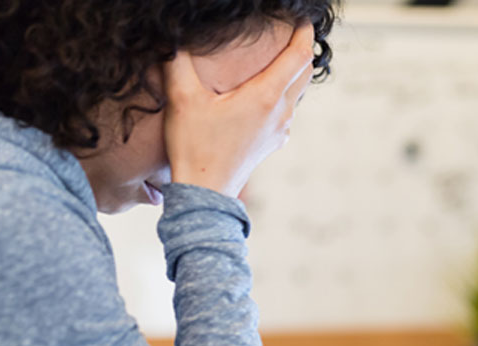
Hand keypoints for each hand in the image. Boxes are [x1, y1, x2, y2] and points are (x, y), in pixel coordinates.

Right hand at [163, 24, 313, 196]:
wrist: (205, 194)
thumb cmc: (195, 148)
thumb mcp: (182, 98)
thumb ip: (177, 59)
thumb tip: (173, 35)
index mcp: (265, 97)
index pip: (299, 56)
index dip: (304, 32)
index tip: (301, 18)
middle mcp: (279, 114)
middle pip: (304, 73)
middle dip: (302, 48)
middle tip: (291, 31)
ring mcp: (279, 132)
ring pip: (296, 94)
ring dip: (293, 72)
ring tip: (278, 57)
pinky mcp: (271, 144)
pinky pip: (286, 112)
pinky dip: (283, 94)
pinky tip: (264, 93)